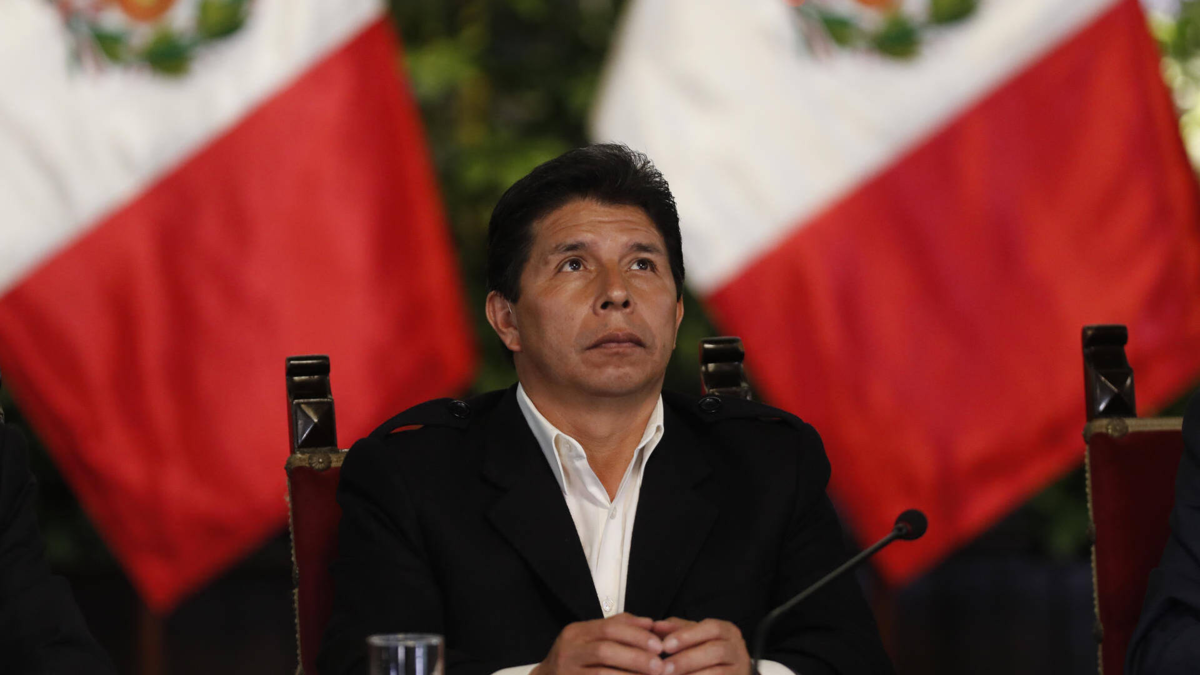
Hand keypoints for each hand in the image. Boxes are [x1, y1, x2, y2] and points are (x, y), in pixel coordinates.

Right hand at [534, 613, 665, 674]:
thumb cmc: (575, 658)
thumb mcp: (591, 637)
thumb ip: (619, 627)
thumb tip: (649, 623)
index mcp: (576, 632)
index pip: (609, 628)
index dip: (636, 636)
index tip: (658, 645)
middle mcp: (569, 651)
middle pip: (605, 650)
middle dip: (636, 658)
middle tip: (660, 666)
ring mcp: (567, 672)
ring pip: (602, 674)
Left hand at [652, 617, 751, 674]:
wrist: (731, 673)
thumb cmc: (708, 653)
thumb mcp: (696, 637)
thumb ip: (677, 630)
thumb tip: (656, 626)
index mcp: (727, 631)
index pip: (711, 628)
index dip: (687, 635)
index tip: (665, 645)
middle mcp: (737, 649)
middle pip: (715, 651)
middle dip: (686, 660)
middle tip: (663, 667)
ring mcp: (740, 669)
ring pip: (718, 672)